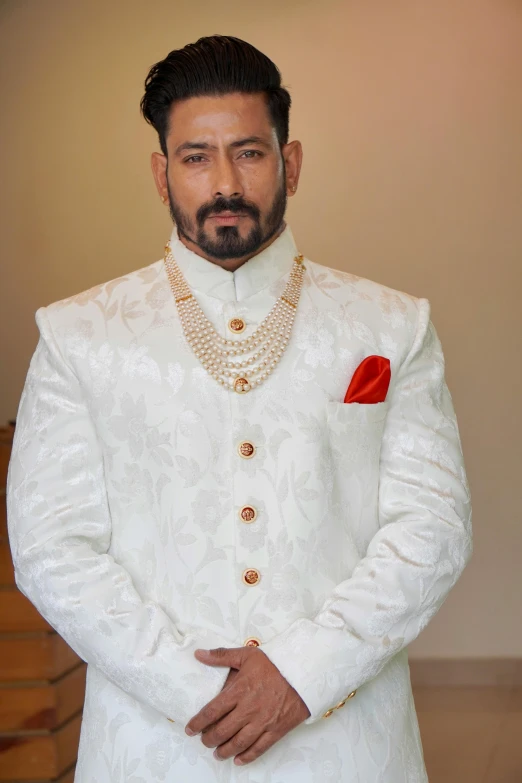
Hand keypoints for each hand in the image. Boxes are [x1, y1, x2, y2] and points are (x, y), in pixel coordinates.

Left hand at [185, 646, 309, 765]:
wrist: (303, 672)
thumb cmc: (274, 664)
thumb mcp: (247, 655)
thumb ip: (221, 656)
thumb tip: (199, 654)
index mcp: (239, 690)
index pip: (212, 711)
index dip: (198, 723)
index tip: (190, 729)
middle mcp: (248, 709)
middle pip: (222, 731)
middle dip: (209, 739)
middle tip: (204, 740)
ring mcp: (262, 722)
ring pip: (238, 743)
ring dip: (224, 751)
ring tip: (217, 752)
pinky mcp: (276, 730)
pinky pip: (259, 748)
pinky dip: (247, 756)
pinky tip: (238, 759)